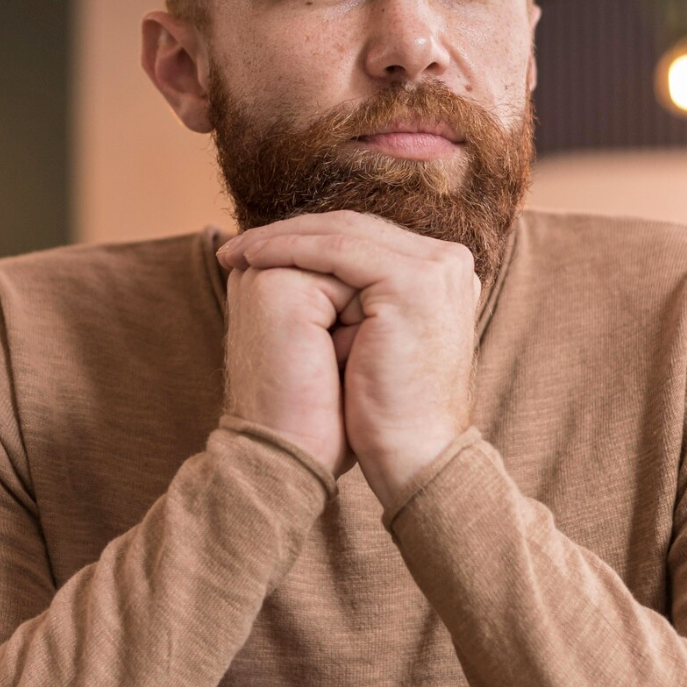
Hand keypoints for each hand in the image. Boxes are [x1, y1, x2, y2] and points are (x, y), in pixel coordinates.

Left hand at [218, 211, 478, 508]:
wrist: (416, 459)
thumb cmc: (388, 410)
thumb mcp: (376, 339)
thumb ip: (360, 297)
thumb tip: (305, 270)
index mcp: (445, 272)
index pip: (366, 236)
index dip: (308, 239)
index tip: (257, 251)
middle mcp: (450, 261)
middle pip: (354, 227)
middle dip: (290, 232)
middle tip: (238, 246)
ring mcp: (437, 268)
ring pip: (342, 233)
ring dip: (281, 237)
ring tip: (237, 251)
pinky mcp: (414, 282)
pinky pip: (336, 251)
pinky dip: (290, 250)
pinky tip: (254, 259)